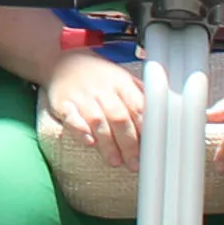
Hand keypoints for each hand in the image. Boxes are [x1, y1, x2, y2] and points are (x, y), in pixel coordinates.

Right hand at [37, 51, 143, 171]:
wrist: (62, 60)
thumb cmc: (98, 76)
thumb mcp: (123, 79)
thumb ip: (140, 98)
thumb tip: (162, 121)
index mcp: (122, 84)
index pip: (138, 108)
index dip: (145, 130)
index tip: (151, 149)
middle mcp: (103, 90)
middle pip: (119, 117)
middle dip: (128, 143)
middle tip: (134, 164)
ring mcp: (82, 96)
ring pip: (97, 121)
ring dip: (107, 144)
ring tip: (115, 162)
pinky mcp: (63, 103)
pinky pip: (71, 117)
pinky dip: (80, 130)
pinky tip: (89, 142)